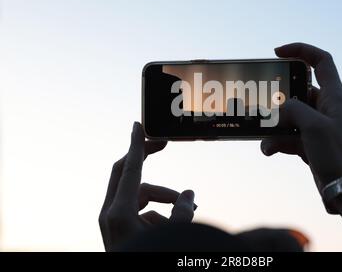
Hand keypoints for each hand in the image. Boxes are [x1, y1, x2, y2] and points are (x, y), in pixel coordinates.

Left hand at [99, 122, 195, 251]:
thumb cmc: (153, 257)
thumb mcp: (172, 236)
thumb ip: (183, 212)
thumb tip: (190, 194)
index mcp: (118, 213)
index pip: (128, 167)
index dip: (137, 144)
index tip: (139, 124)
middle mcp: (111, 214)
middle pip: (127, 174)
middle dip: (148, 162)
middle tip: (163, 144)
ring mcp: (113, 222)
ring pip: (139, 195)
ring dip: (163, 197)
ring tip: (189, 207)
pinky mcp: (119, 229)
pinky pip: (139, 211)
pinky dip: (156, 212)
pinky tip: (173, 224)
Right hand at [261, 42, 341, 188]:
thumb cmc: (337, 155)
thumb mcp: (314, 126)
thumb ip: (294, 110)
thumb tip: (280, 109)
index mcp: (334, 96)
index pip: (321, 61)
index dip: (301, 50)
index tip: (278, 52)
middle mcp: (326, 108)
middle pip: (298, 90)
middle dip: (278, 97)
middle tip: (261, 99)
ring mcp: (317, 126)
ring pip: (290, 116)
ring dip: (274, 125)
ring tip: (262, 134)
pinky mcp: (310, 143)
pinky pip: (288, 135)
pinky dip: (277, 141)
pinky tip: (268, 149)